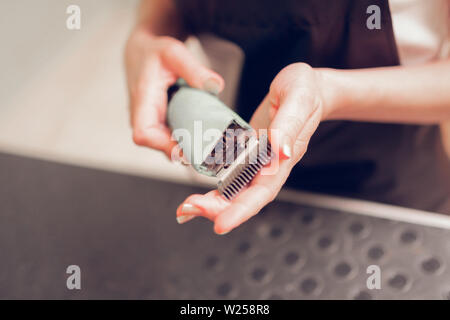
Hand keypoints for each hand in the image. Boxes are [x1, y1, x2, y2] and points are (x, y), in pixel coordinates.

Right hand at [125, 26, 224, 156]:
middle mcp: (143, 116)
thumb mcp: (173, 52)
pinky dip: (187, 140)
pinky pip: (171, 138)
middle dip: (183, 150)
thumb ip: (194, 68)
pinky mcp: (159, 123)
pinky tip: (204, 136)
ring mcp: (151, 122)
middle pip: (158, 145)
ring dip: (187, 147)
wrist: (141, 52)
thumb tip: (215, 85)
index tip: (186, 148)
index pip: (144, 134)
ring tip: (211, 144)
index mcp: (143, 100)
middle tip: (211, 149)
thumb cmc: (153, 53)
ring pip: (166, 145)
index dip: (163, 146)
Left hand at [176, 63, 338, 233]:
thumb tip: (280, 150)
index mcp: (284, 158)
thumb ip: (289, 124)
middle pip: (245, 197)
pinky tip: (197, 196)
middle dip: (217, 209)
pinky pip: (230, 176)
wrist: (308, 90)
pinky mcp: (248, 155)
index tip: (221, 224)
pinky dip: (214, 189)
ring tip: (187, 209)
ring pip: (235, 191)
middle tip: (189, 210)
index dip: (242, 210)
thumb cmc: (308, 91)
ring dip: (212, 203)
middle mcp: (270, 166)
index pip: (263, 191)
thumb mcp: (299, 99)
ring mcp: (258, 162)